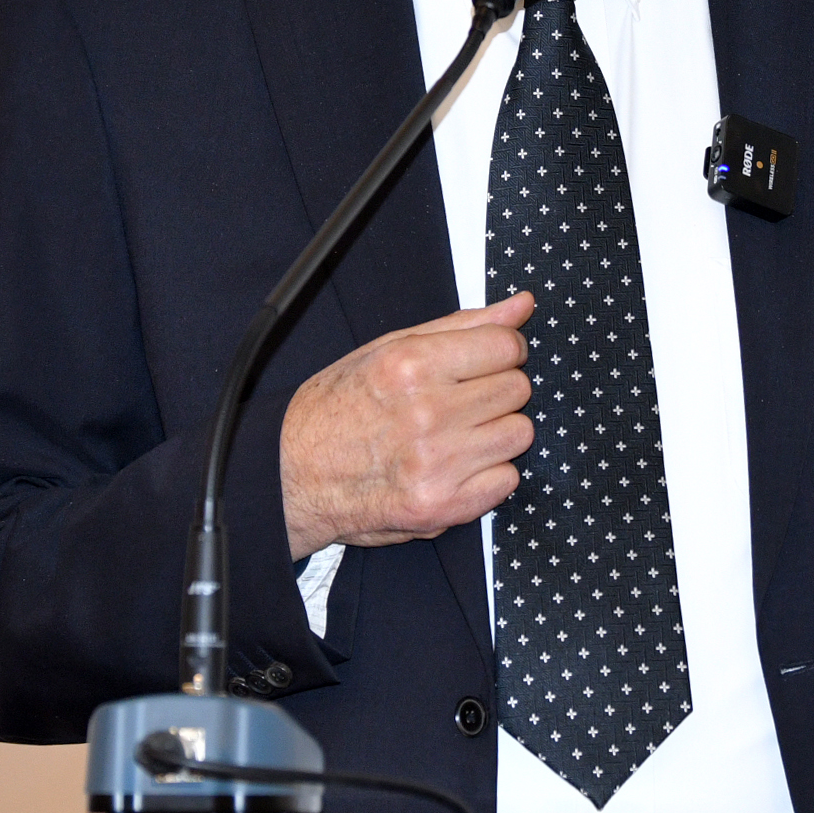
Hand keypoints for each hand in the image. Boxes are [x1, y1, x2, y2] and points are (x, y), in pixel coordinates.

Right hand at [280, 293, 535, 559]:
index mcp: (411, 366)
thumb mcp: (388, 349)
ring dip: (495, 433)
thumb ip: (461, 326)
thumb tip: (522, 305)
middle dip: (496, 390)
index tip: (487, 361)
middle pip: (516, 389)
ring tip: (457, 434)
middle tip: (460, 401)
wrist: (291, 475)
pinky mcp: (441, 507)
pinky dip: (487, 475)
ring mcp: (436, 464)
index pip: (506, 345)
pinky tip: (454, 467)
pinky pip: (507, 482)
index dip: (502, 351)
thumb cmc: (334, 410)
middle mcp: (426, 413)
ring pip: (518, 434)